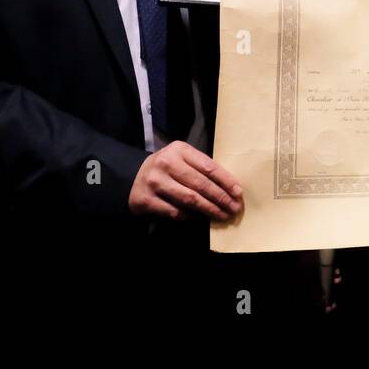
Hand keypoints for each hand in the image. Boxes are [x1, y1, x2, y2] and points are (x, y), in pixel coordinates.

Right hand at [128, 141, 243, 221]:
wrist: (130, 176)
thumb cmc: (165, 168)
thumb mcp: (181, 158)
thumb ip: (200, 167)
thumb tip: (229, 187)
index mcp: (179, 150)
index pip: (209, 166)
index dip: (226, 181)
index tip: (238, 193)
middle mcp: (166, 163)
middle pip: (201, 184)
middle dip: (221, 198)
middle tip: (234, 208)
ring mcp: (155, 182)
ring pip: (190, 199)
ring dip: (209, 209)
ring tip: (222, 215)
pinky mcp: (146, 200)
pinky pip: (175, 211)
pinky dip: (189, 216)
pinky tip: (198, 218)